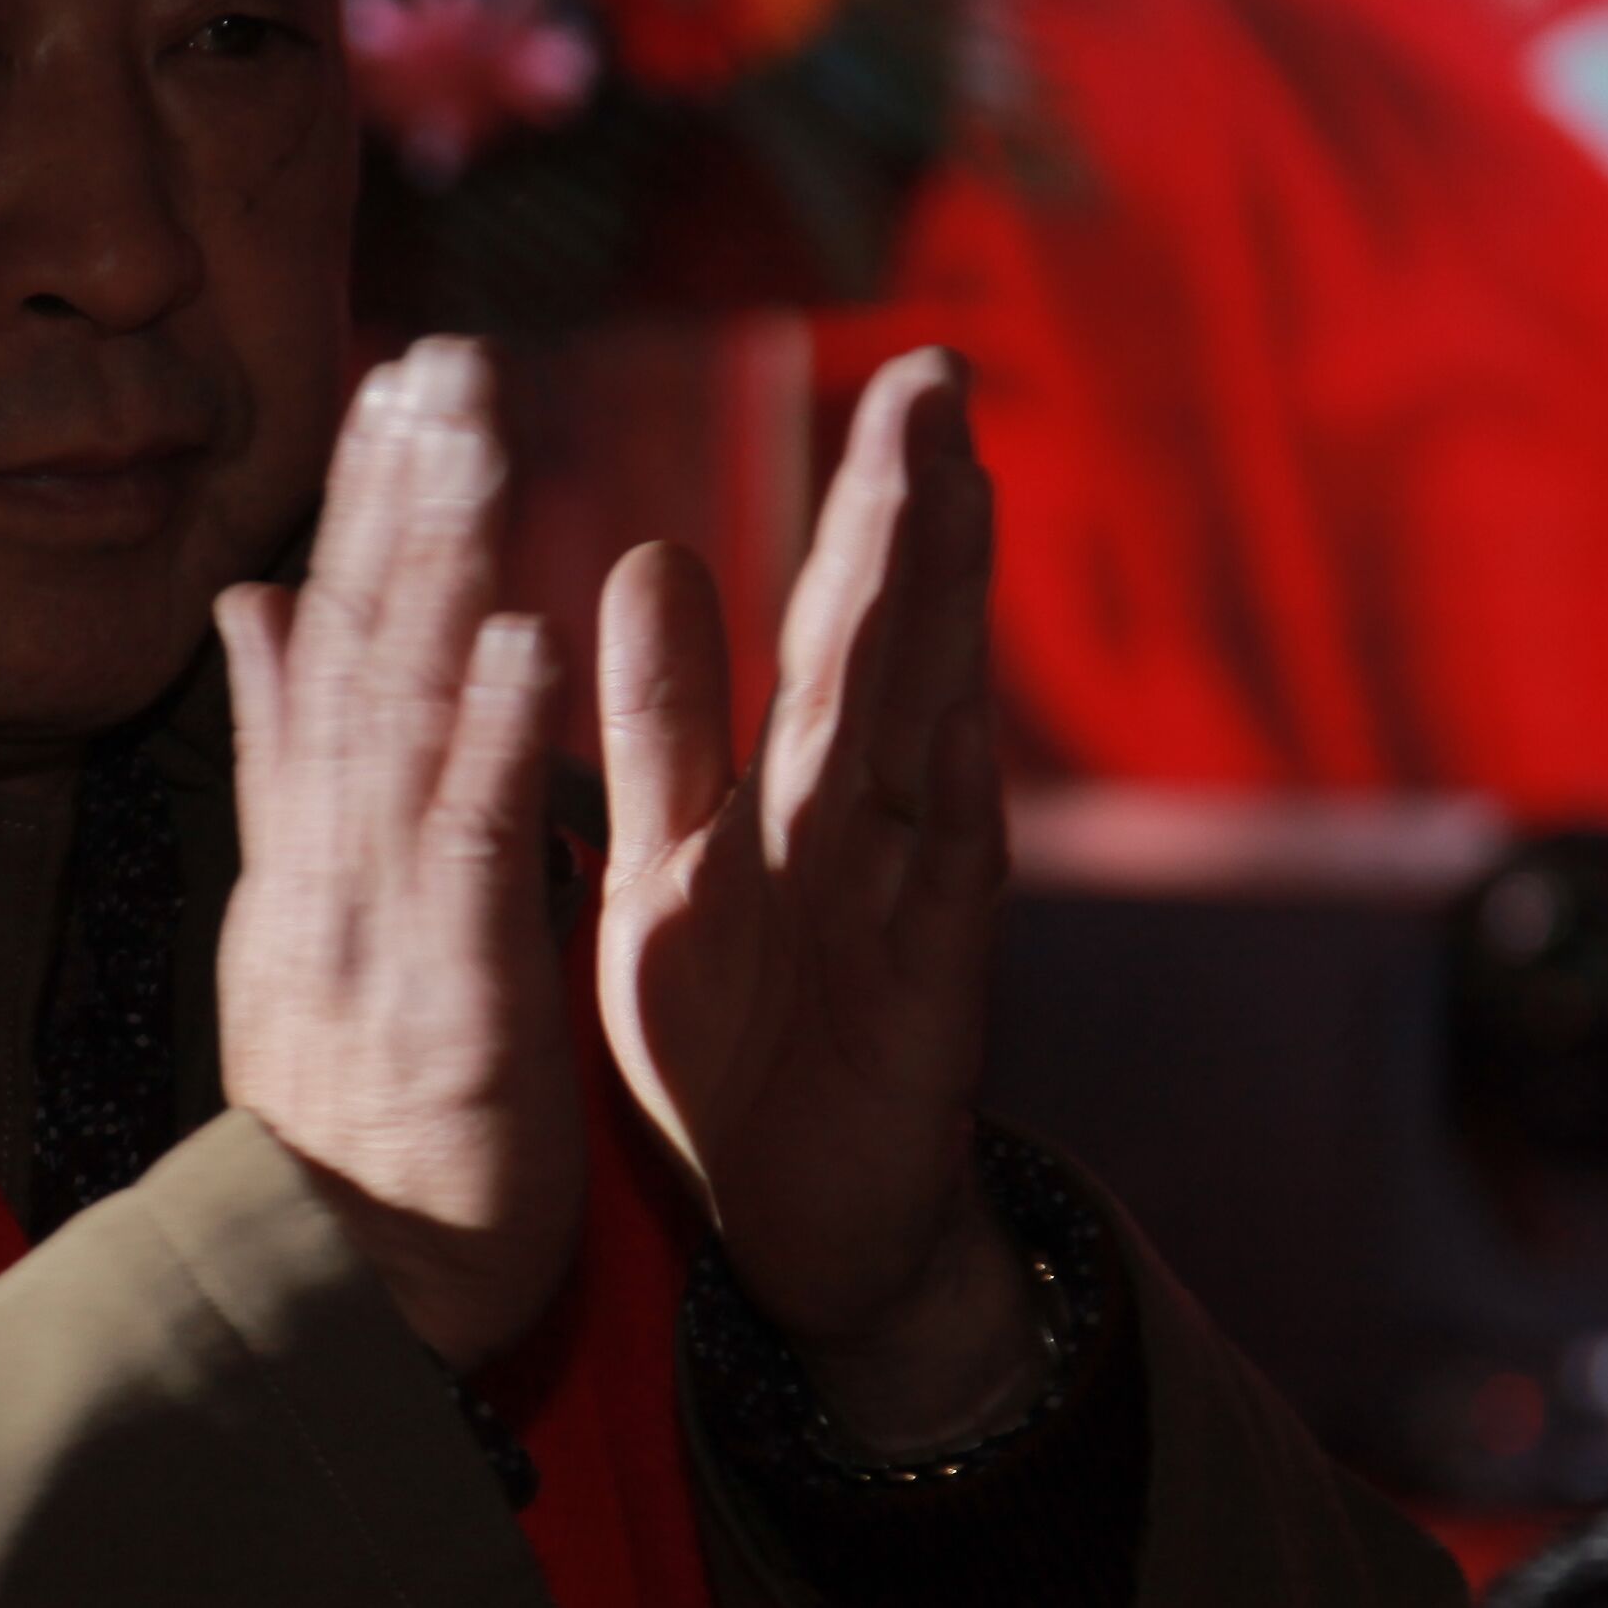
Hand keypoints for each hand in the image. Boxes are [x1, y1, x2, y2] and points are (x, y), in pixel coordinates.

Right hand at [218, 340, 583, 1372]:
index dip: (369, 513)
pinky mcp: (450, 1003)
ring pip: (406, 724)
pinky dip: (491, 740)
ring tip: (476, 443)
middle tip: (445, 358)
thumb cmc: (348, 1123)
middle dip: (401, 503)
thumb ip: (284, 763)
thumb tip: (253, 609)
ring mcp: (381, 931)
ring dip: (440, 575)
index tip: (406, 380)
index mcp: (313, 851)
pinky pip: (468, 856)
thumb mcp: (300, 920)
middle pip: (360, 657)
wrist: (335, 1304)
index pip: (336, 652)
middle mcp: (332, 869)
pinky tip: (525, 637)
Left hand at [599, 349, 1034, 1455]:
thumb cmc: (736, 1043)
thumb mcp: (671, 862)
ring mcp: (903, 911)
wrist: (796, 1231)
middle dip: (919, 518)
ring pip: (923, 742)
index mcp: (800, 788)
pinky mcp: (920, 1007)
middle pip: (898, 648)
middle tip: (944, 381)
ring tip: (957, 498)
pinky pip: (933, 902)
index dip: (873, 505)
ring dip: (939, 626)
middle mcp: (869, 829)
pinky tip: (952, 731)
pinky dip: (941, 817)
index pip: (844, 619)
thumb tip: (650, 555)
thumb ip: (665, 723)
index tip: (904, 377)